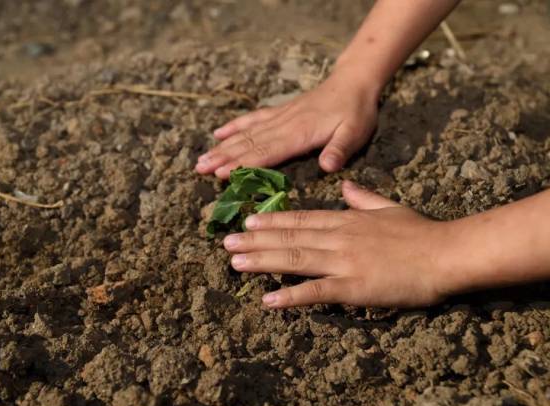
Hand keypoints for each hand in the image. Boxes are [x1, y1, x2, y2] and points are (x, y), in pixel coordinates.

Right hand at [196, 63, 381, 178]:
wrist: (353, 82)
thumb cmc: (355, 112)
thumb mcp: (354, 133)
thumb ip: (339, 149)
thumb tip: (328, 167)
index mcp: (299, 134)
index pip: (266, 152)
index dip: (242, 164)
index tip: (221, 172)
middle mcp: (283, 125)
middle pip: (248, 144)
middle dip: (222, 157)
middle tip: (199, 169)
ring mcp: (278, 117)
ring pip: (246, 133)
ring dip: (223, 146)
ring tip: (201, 158)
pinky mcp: (279, 112)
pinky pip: (253, 119)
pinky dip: (235, 127)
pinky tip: (219, 133)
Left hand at [223, 181, 452, 307]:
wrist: (446, 252)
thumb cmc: (421, 231)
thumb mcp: (389, 207)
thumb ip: (363, 197)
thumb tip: (344, 186)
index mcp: (345, 219)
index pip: (300, 219)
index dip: (271, 221)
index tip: (247, 222)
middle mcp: (338, 237)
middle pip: (289, 238)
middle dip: (255, 241)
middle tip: (227, 243)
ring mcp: (344, 261)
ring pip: (295, 259)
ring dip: (262, 261)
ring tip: (235, 263)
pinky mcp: (354, 287)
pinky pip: (316, 292)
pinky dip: (290, 296)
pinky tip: (268, 300)